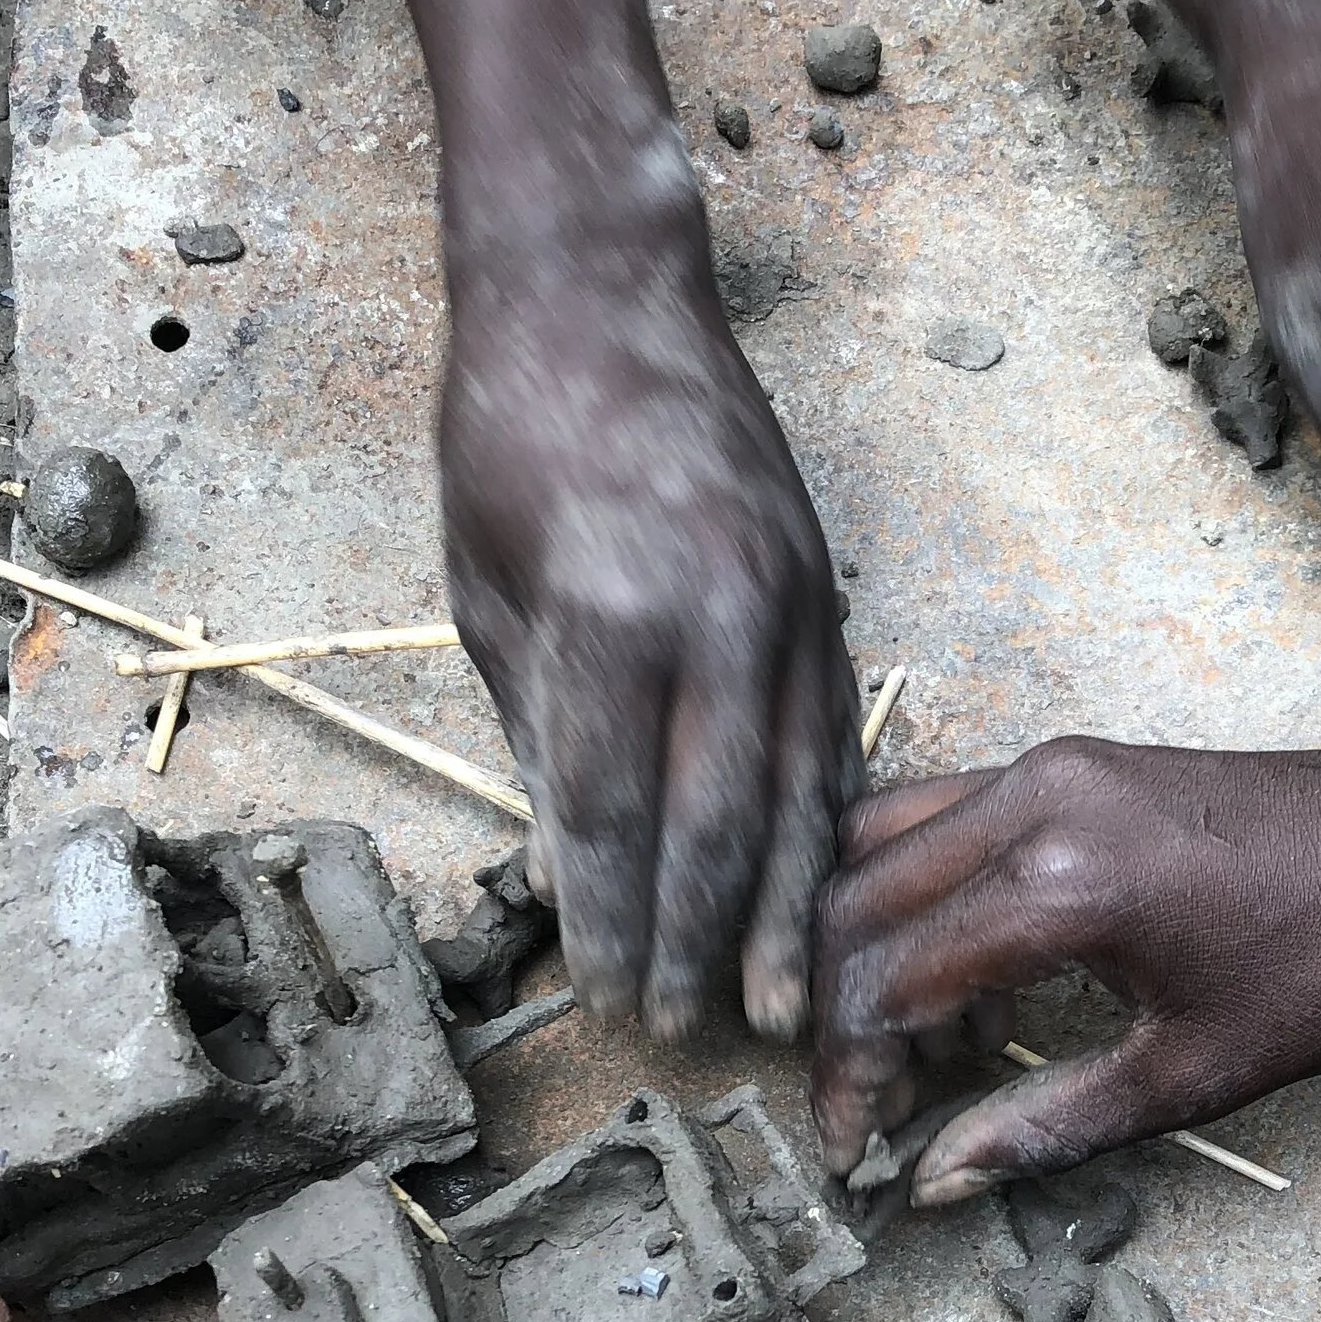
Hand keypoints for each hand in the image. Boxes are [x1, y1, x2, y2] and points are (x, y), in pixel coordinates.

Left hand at [442, 232, 861, 1037]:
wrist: (602, 291)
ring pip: (803, 789)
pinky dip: (831, 824)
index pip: (613, 807)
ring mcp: (787, 599)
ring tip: (791, 1004)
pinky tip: (830, 892)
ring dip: (794, 908)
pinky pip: (836, 732)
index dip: (612, 915)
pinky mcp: (823, 589)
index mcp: (611, 612)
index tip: (607, 995)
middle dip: (708, 939)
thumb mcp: (484, 591)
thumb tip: (565, 868)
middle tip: (696, 1030)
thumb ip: (536, 733)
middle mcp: (717, 611)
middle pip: (721, 820)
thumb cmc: (512, 434)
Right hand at [811, 734, 1320, 1194]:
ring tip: (917, 1046)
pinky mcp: (1080, 757)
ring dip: (873, 942)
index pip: (888, 981)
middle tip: (865, 1103)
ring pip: (884, 843)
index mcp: (1060, 886)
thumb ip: (1043, 1127)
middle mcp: (1036, 801)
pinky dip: (924, 889)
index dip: (850, 1076)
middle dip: (839, 1010)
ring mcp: (1055, 764)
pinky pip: (946, 811)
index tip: (851, 1146)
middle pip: (857, 901)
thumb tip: (936, 1180)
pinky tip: (975, 978)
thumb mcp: (1190, 1076)